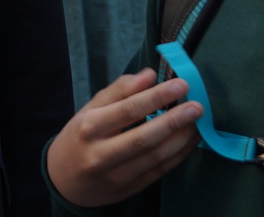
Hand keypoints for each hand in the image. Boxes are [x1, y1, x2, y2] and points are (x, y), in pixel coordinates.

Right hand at [45, 69, 203, 207]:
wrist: (64, 181)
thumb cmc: (79, 138)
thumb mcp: (89, 110)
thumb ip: (119, 91)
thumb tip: (149, 75)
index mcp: (89, 127)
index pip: (127, 110)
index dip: (155, 97)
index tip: (179, 85)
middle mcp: (101, 153)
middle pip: (143, 137)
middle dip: (174, 121)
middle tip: (197, 106)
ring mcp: (116, 175)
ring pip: (154, 157)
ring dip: (181, 139)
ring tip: (198, 123)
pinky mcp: (130, 189)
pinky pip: (159, 171)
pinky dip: (178, 156)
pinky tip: (189, 141)